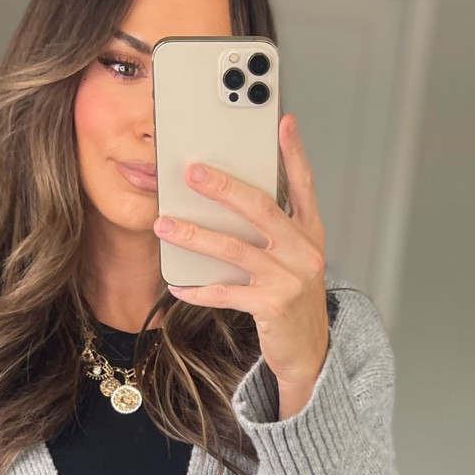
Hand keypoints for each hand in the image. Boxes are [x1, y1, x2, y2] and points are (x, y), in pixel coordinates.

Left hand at [154, 113, 327, 414]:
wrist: (310, 352)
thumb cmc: (293, 299)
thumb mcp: (292, 259)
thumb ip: (271, 230)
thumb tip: (228, 200)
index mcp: (309, 233)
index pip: (304, 185)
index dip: (294, 153)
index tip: (283, 122)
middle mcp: (304, 252)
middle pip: (261, 209)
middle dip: (224, 188)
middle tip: (192, 172)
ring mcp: (289, 280)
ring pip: (235, 250)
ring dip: (194, 235)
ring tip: (164, 224)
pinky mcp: (272, 307)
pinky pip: (227, 293)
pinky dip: (199, 289)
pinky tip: (177, 285)